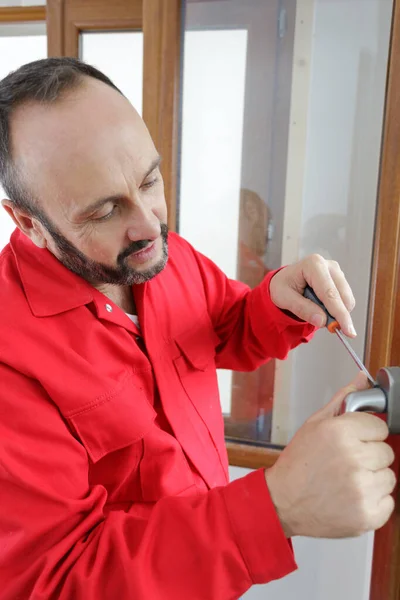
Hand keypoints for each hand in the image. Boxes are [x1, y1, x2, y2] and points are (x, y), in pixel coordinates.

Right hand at [265, 373, 395, 537]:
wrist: (283, 501)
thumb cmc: (298, 463)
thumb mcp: (314, 424)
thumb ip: (343, 400)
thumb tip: (362, 380)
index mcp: (340, 432)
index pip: (380, 426)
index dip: (366, 433)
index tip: (354, 440)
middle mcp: (354, 459)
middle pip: (386, 451)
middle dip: (370, 455)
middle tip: (347, 462)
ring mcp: (362, 489)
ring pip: (389, 476)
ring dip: (373, 478)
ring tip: (348, 480)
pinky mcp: (368, 515)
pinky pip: (388, 501)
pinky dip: (373, 501)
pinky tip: (352, 497)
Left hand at [270, 254, 355, 336]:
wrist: (285, 281)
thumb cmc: (283, 286)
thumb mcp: (284, 298)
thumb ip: (302, 309)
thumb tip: (322, 320)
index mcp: (313, 265)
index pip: (329, 292)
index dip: (339, 313)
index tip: (347, 330)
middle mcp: (328, 265)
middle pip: (342, 296)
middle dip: (339, 316)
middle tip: (329, 328)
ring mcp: (336, 272)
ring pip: (346, 299)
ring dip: (336, 312)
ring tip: (315, 311)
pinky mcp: (340, 279)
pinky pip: (345, 300)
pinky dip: (336, 309)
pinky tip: (322, 307)